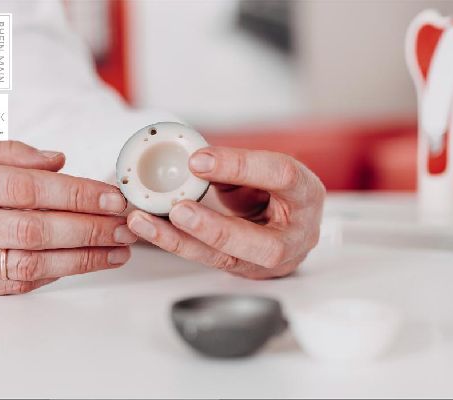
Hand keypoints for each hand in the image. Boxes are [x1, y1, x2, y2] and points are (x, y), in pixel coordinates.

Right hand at [0, 141, 136, 294]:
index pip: (26, 188)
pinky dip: (54, 274)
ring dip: (82, 258)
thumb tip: (58, 161)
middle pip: (34, 228)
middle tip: (124, 226)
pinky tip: (82, 264)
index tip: (111, 197)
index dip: (75, 193)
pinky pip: (14, 284)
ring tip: (117, 250)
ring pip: (29, 262)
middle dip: (88, 228)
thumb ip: (7, 153)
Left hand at [127, 147, 324, 278]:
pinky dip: (176, 244)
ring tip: (146, 223)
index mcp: (307, 195)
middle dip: (217, 229)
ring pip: (228, 259)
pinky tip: (149, 230)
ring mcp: (272, 260)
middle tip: (180, 211)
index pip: (281, 177)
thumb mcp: (263, 170)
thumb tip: (194, 164)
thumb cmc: (276, 190)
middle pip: (263, 243)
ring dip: (183, 241)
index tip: (198, 159)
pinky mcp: (245, 270)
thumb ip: (235, 168)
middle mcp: (297, 235)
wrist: (286, 219)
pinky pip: (208, 260)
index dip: (239, 166)